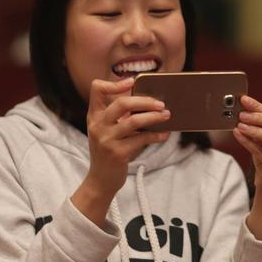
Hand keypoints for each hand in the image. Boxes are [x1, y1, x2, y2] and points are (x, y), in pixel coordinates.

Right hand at [72, 78, 169, 224]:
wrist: (101, 179)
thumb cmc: (108, 151)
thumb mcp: (107, 131)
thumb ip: (119, 116)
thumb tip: (148, 102)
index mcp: (94, 116)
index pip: (96, 89)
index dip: (113, 83)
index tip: (131, 82)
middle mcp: (98, 126)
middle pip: (122, 103)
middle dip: (144, 101)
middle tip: (160, 103)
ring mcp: (107, 140)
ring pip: (134, 121)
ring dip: (154, 117)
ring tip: (167, 115)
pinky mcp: (118, 153)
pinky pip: (141, 139)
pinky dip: (156, 135)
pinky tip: (164, 134)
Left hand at [235, 95, 261, 191]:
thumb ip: (261, 124)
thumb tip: (245, 107)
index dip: (260, 107)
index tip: (245, 100)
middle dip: (259, 117)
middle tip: (243, 114)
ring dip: (255, 130)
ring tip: (240, 125)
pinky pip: (261, 152)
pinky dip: (247, 142)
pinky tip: (238, 134)